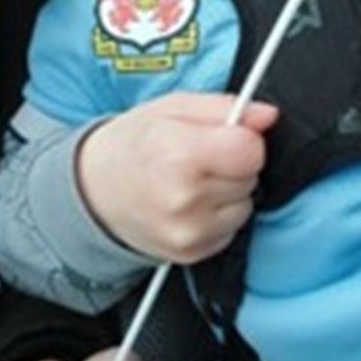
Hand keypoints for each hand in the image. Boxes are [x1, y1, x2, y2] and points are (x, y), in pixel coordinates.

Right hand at [77, 93, 277, 262]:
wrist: (93, 193)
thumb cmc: (132, 145)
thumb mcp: (172, 108)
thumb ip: (224, 108)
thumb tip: (266, 115)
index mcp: (178, 154)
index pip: (251, 149)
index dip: (242, 137)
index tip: (224, 135)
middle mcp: (184, 198)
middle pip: (250, 176)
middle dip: (233, 163)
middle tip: (198, 157)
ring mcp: (188, 232)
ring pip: (246, 204)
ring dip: (228, 191)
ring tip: (191, 181)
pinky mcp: (192, 253)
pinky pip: (232, 229)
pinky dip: (218, 215)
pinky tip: (189, 203)